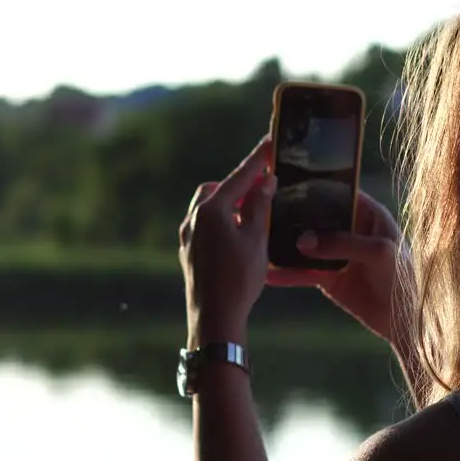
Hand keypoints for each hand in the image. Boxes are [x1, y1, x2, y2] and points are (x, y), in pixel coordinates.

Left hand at [179, 137, 276, 346]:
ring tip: (254, 213)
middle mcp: (194, 219)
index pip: (240, 177)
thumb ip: (260, 206)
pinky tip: (238, 236)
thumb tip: (264, 181)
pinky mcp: (188, 253)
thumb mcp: (257, 239)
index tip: (270, 141)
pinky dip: (223, 223)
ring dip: (230, 205)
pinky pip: (205, 227)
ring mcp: (188, 237)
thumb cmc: (239, 279)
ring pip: (209, 208)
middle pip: (218, 189)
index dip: (258, 159)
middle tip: (264, 186)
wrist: (214, 319)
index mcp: (211, 210)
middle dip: (240, 185)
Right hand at [267, 191, 403, 344]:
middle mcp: (351, 231)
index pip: (340, 193)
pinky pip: (305, 273)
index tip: (289, 181)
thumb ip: (342, 244)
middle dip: (294, 215)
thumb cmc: (403, 278)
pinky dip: (288, 274)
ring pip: (307, 246)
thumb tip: (303, 241)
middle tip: (263, 209)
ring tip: (259, 240)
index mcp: (369, 215)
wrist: (406, 320)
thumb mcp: (378, 253)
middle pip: (317, 218)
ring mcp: (339, 255)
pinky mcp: (330, 279)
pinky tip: (269, 274)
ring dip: (286, 245)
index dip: (317, 187)